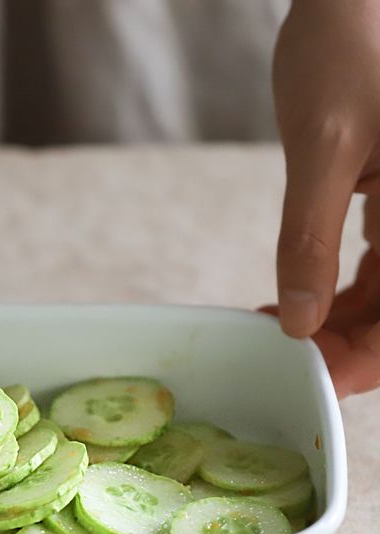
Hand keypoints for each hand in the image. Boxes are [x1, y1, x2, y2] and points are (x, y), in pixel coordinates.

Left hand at [272, 0, 379, 394]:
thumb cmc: (352, 45)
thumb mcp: (325, 146)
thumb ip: (309, 237)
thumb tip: (296, 320)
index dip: (363, 362)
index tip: (309, 378)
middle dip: (343, 346)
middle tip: (280, 354)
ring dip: (335, 321)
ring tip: (274, 325)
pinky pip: (378, 265)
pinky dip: (336, 289)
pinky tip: (294, 295)